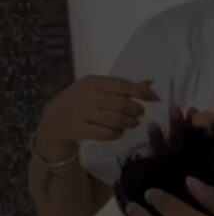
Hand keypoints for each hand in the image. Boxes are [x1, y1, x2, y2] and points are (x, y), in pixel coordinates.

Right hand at [37, 75, 159, 147]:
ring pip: (116, 120)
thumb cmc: (82, 101)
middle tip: (140, 113)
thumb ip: (122, 87)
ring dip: (130, 123)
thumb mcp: (98, 88)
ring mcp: (82, 113)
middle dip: (136, 110)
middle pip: (122, 104)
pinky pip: (107, 133)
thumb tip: (151, 83)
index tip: (156, 98)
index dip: (142, 92)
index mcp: (93, 82)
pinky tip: (118, 131)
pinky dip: (117, 133)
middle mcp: (87, 96)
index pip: (123, 85)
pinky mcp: (80, 130)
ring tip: (133, 123)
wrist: (54, 119)